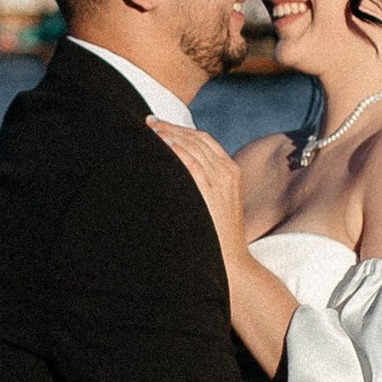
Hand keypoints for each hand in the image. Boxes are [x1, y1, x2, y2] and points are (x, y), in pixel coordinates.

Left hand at [146, 119, 248, 270]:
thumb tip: (176, 173)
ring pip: (194, 147)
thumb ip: (203, 183)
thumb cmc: (218, 235)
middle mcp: (228, 171)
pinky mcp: (213, 192)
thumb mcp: (215, 202)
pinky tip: (163, 146)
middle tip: (149, 121)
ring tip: (150, 129)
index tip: (160, 124)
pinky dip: (178, 152)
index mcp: (230, 170)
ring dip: (170, 135)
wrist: (232, 260)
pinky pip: (193, 165)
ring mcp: (222, 181)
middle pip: (197, 139)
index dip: (181, 128)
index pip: (204, 140)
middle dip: (171, 127)